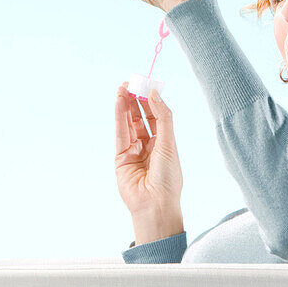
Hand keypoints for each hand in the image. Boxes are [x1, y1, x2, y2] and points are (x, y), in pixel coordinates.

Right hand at [114, 82, 182, 216]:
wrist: (155, 204)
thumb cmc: (168, 177)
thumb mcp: (169, 143)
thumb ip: (162, 117)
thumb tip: (154, 93)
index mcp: (163, 144)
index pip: (155, 117)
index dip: (150, 101)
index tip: (146, 84)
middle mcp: (147, 146)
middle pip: (139, 118)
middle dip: (135, 100)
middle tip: (131, 82)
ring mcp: (133, 151)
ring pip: (128, 123)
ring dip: (125, 105)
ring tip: (122, 87)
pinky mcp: (120, 157)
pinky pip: (120, 133)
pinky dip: (118, 116)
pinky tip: (118, 101)